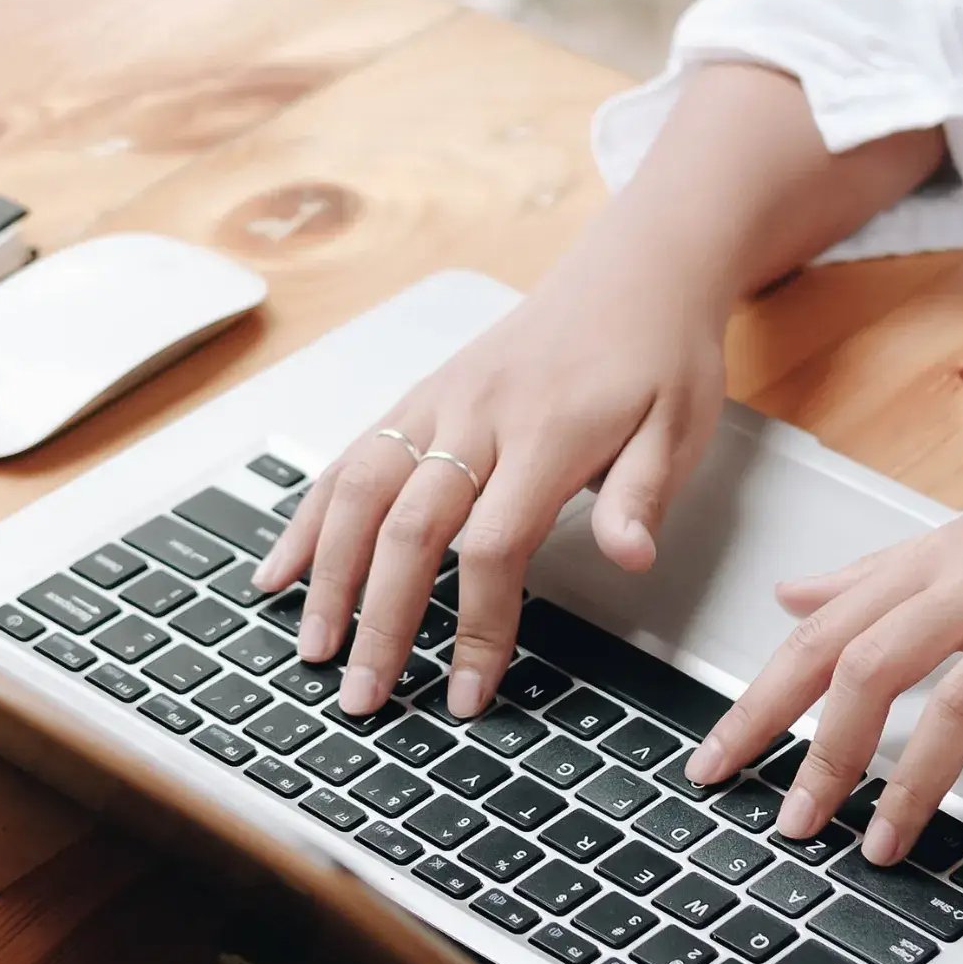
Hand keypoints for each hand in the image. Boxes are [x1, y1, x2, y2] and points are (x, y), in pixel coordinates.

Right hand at [254, 236, 729, 717]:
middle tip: (363, 696)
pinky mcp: (421, 396)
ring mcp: (439, 402)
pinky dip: (309, 515)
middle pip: (409, 527)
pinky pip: (352, 458)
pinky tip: (281, 567)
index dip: (478, 625)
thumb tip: (629, 558)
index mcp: (547, 431)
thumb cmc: (658, 353)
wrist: (633, 268)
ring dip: (327, 575)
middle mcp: (477, 414)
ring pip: (361, 491)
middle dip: (380, 619)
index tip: (470, 694)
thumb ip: (643, 495)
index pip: (494, 545)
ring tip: (312, 647)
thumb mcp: (681, 426)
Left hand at [684, 404, 962, 890]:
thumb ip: (880, 572)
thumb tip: (793, 596)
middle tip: (789, 823)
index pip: (828, 630)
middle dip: (821, 751)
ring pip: (960, 706)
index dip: (764, 699)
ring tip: (879, 851)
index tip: (718, 759)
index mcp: (944, 557)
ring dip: (912, 788)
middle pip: (874, 663)